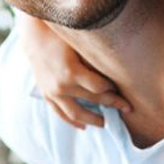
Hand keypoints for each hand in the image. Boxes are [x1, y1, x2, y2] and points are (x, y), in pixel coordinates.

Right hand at [16, 14, 131, 129]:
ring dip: (93, 120)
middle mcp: (61, 86)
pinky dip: (72, 121)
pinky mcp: (46, 95)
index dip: (112, 89)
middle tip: (127, 108)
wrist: (36, 37)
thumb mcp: (80, 45)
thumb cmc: (62, 37)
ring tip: (106, 123)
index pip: (99, 87)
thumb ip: (94, 61)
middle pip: (92, 100)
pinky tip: (83, 126)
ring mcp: (52, 93)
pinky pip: (60, 113)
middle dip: (112, 104)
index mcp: (71, 72)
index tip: (119, 88)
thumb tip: (116, 76)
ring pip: (76, 113)